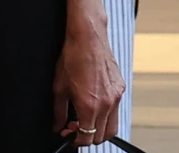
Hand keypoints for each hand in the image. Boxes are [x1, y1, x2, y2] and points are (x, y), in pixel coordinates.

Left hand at [52, 9, 123, 144]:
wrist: (88, 37)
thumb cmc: (73, 57)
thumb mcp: (59, 87)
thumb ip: (59, 112)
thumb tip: (58, 125)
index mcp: (90, 106)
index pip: (86, 138)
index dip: (75, 140)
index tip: (69, 135)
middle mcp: (107, 103)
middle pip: (102, 137)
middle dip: (88, 137)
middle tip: (75, 127)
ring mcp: (116, 96)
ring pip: (112, 126)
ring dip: (99, 128)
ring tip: (86, 118)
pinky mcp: (120, 87)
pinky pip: (116, 109)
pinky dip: (106, 114)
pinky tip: (94, 103)